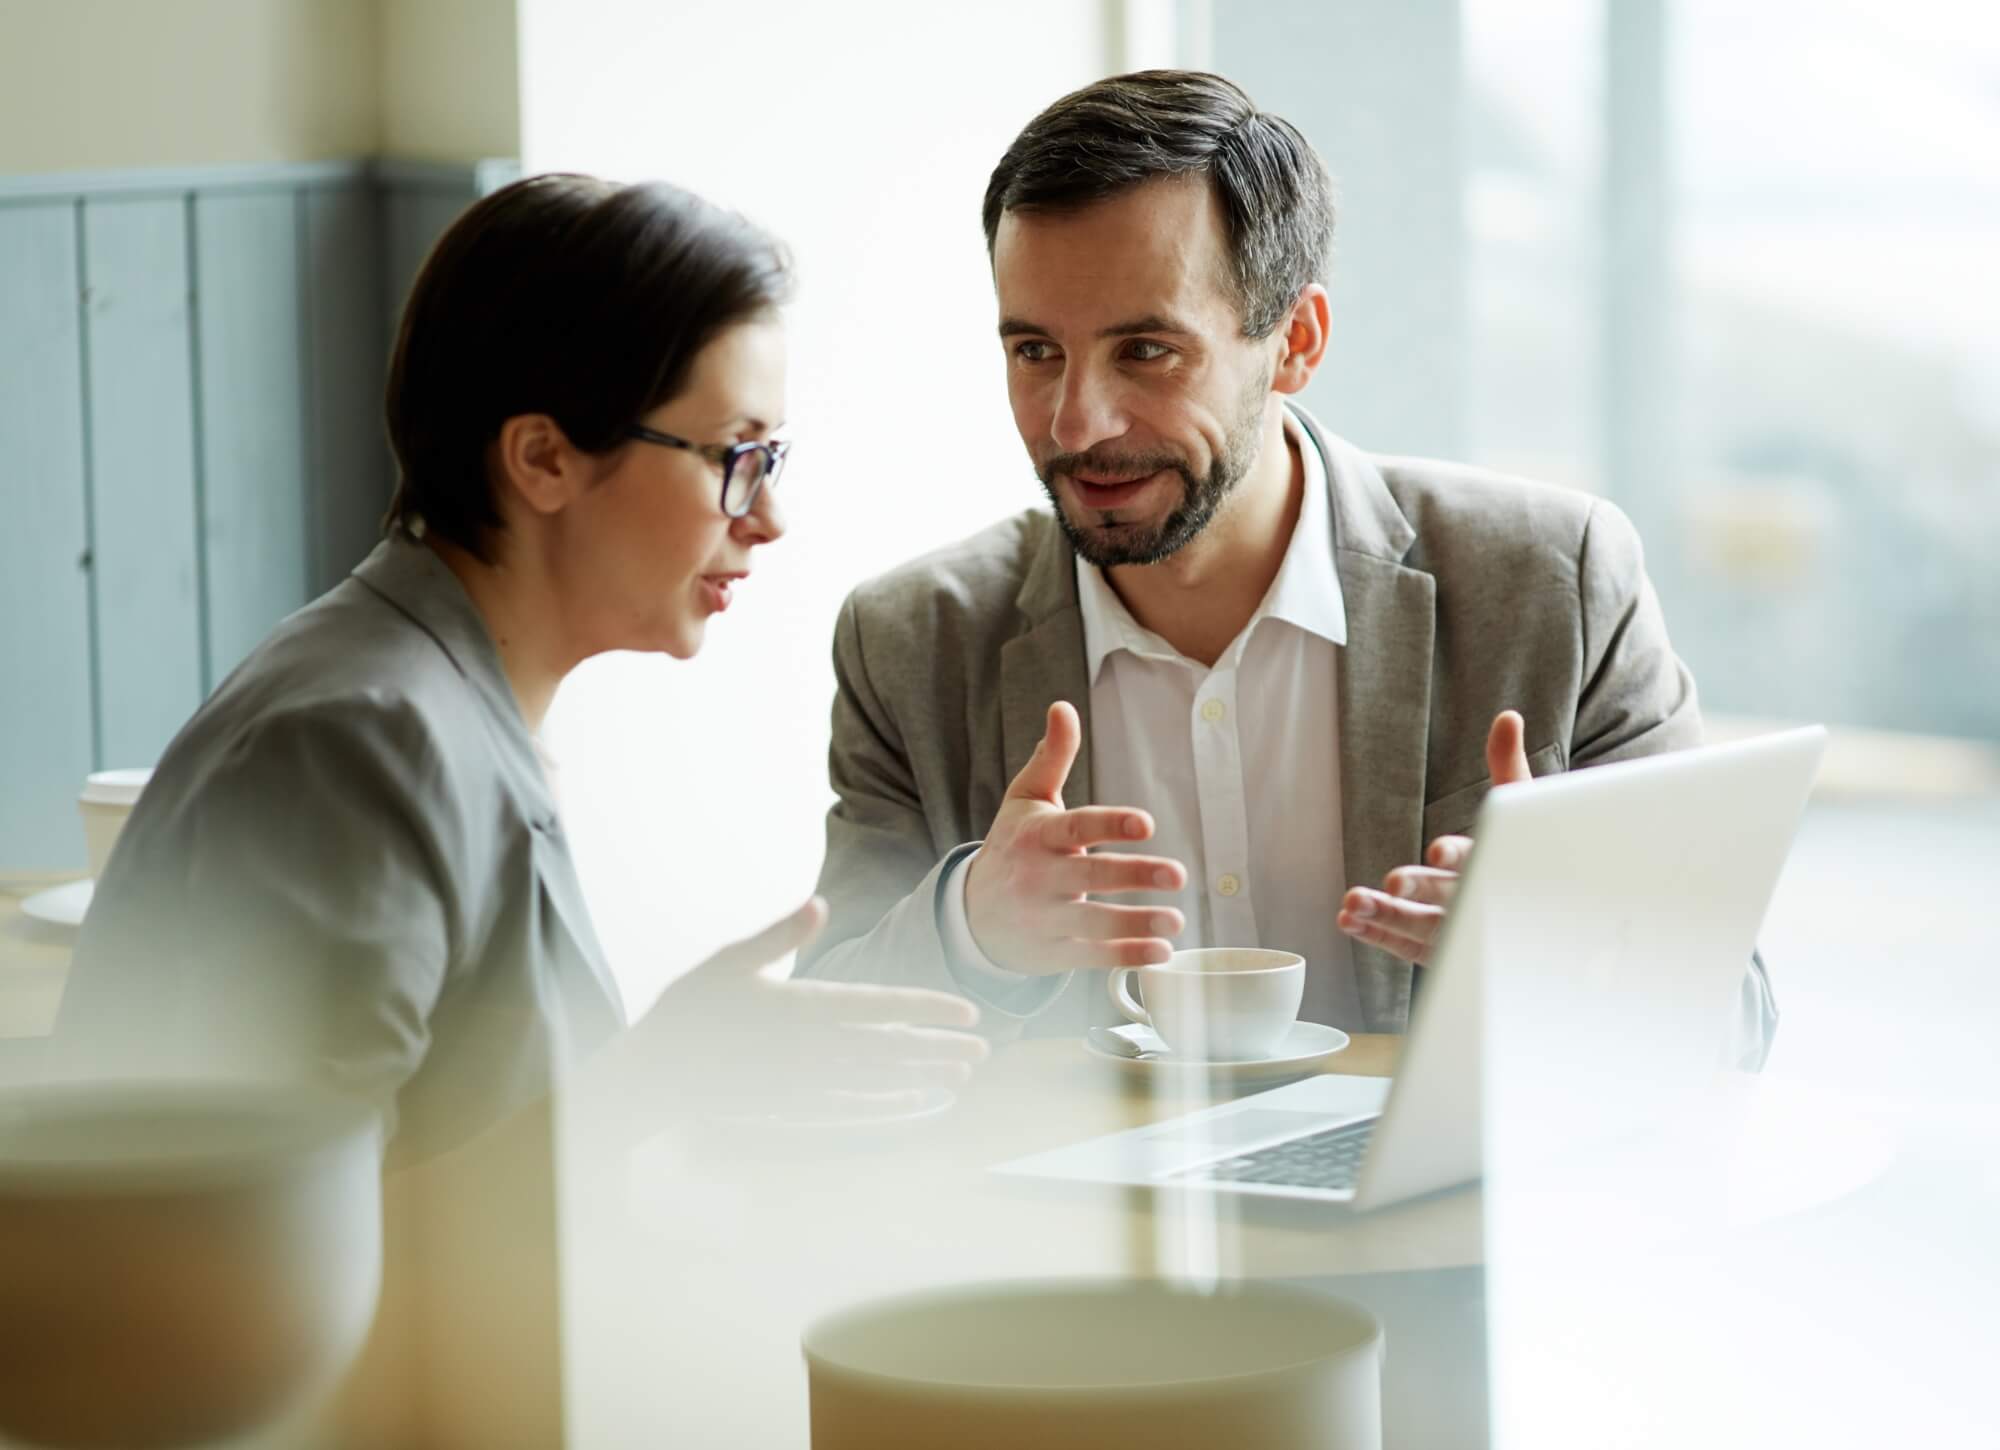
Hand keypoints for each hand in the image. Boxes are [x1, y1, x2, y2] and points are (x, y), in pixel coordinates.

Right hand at [644, 897, 988, 1112]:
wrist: (654, 1076)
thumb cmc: (692, 1010)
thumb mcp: (731, 960)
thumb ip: (779, 935)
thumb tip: (819, 902)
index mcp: (800, 1007)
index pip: (879, 1006)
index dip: (927, 1008)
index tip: (967, 1011)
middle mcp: (811, 1050)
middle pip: (891, 1049)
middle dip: (940, 1047)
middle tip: (984, 1048)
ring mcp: (805, 1085)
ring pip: (878, 1082)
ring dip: (923, 1079)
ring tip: (961, 1075)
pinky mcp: (794, 1109)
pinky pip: (853, 1111)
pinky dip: (889, 1108)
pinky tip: (914, 1106)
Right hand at [964, 701, 1187, 975]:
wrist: (970, 914)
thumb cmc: (1012, 846)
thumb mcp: (1026, 799)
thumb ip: (1052, 757)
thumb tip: (1063, 707)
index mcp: (1037, 835)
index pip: (1076, 828)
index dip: (1111, 825)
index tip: (1146, 824)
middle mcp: (1038, 877)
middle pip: (1089, 876)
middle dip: (1134, 875)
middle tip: (1177, 874)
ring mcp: (1045, 918)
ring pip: (1094, 922)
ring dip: (1136, 923)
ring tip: (1176, 919)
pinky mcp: (1053, 952)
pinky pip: (1092, 955)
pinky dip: (1126, 956)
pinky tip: (1161, 951)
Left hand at [1337, 711, 1532, 964]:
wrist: (1559, 919)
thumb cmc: (1530, 854)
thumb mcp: (1522, 806)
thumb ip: (1506, 764)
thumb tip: (1507, 716)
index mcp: (1503, 864)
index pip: (1483, 859)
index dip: (1459, 854)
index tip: (1437, 851)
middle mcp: (1484, 902)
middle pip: (1451, 898)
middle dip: (1420, 890)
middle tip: (1391, 882)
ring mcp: (1464, 933)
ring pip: (1425, 928)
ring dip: (1387, 916)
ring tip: (1352, 903)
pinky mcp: (1444, 954)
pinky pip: (1408, 949)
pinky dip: (1378, 937)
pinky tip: (1348, 921)